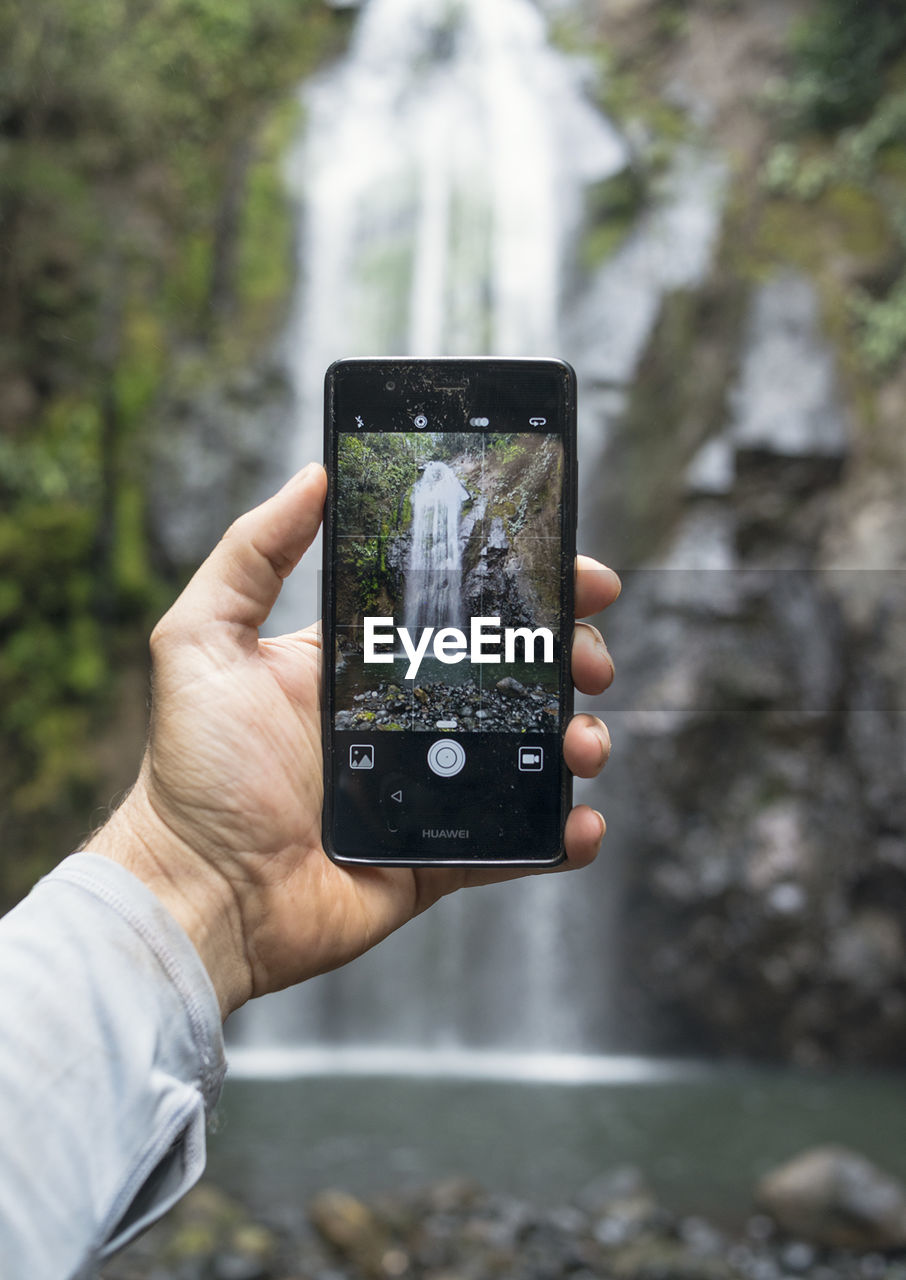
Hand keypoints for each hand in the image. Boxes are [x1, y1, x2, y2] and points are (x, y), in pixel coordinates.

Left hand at [91, 464, 619, 1017]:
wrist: (199, 895)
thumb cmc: (194, 772)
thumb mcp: (202, 642)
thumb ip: (251, 555)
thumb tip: (313, 475)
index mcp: (364, 665)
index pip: (459, 610)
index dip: (522, 587)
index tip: (574, 574)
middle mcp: (407, 719)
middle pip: (514, 674)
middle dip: (571, 658)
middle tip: (592, 661)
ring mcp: (431, 788)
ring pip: (530, 753)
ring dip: (578, 740)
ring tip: (584, 742)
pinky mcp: (442, 857)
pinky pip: (518, 843)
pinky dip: (562, 836)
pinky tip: (582, 823)